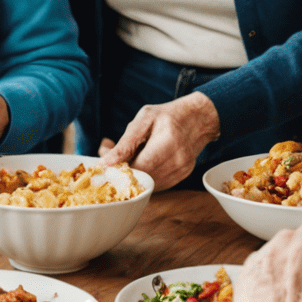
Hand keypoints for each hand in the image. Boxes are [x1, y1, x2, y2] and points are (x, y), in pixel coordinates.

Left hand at [101, 92, 219, 189]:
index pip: (139, 166)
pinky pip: (158, 185)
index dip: (119, 170)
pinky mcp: (182, 176)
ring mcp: (182, 170)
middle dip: (123, 172)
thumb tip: (106, 161)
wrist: (197, 119)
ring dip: (134, 176)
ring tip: (128, 158)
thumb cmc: (167, 116)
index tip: (104, 165)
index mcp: (168, 141)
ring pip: (149, 184)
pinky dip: (145, 177)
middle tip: (112, 160)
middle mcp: (178, 159)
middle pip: (143, 178)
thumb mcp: (144, 119)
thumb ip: (126, 142)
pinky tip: (141, 163)